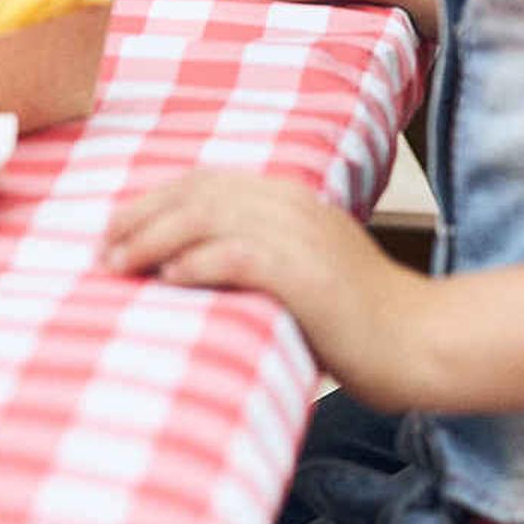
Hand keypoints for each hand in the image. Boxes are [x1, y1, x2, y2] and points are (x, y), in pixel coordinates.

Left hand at [105, 170, 433, 403]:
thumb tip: (182, 265)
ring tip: (119, 266)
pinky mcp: (306, 275)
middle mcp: (291, 205)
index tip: (113, 228)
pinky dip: (198, 264)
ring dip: (154, 240)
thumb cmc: (357, 319)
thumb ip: (254, 253)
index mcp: (289, 196)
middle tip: (103, 250)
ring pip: (208, 219)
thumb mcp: (301, 268)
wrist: (421, 341)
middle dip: (140, 218)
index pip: (205, 182)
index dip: (152, 201)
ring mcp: (300, 236)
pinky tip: (170, 279)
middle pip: (197, 194)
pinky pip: (239, 256)